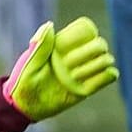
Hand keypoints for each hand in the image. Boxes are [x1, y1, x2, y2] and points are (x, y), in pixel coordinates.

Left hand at [3, 17, 118, 120]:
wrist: (25, 106)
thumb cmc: (23, 81)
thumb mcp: (30, 63)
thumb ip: (41, 45)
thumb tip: (50, 25)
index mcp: (62, 46)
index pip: (86, 33)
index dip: (88, 36)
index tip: (75, 45)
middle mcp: (76, 57)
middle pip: (100, 46)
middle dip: (90, 52)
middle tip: (69, 65)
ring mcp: (83, 72)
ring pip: (106, 60)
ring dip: (95, 66)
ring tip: (74, 76)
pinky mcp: (87, 88)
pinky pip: (108, 77)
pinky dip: (105, 77)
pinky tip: (89, 82)